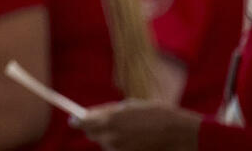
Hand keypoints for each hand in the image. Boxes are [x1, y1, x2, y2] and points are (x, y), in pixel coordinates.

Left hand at [72, 100, 200, 150]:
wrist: (178, 133)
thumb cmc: (156, 114)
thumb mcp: (130, 106)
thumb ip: (109, 111)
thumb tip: (92, 114)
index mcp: (110, 119)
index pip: (83, 122)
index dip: (78, 121)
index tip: (74, 120)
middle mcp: (111, 136)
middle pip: (92, 134)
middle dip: (95, 128)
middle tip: (107, 124)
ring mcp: (118, 150)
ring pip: (105, 143)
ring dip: (110, 137)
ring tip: (130, 131)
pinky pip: (117, 150)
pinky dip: (121, 145)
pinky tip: (134, 140)